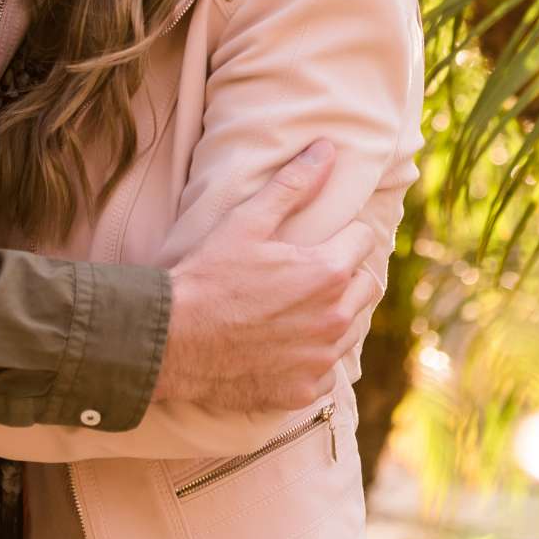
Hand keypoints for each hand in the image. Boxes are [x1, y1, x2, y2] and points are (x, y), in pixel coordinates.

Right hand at [153, 140, 380, 410]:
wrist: (171, 341)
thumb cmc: (208, 277)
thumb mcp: (248, 222)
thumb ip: (294, 184)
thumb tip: (327, 148)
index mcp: (328, 273)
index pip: (363, 239)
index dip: (341, 235)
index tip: (317, 240)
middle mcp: (335, 319)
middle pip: (367, 286)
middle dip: (345, 274)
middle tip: (307, 273)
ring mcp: (320, 359)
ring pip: (350, 328)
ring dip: (333, 316)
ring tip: (295, 308)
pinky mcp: (303, 390)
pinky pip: (326, 371)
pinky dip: (312, 359)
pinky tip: (284, 346)